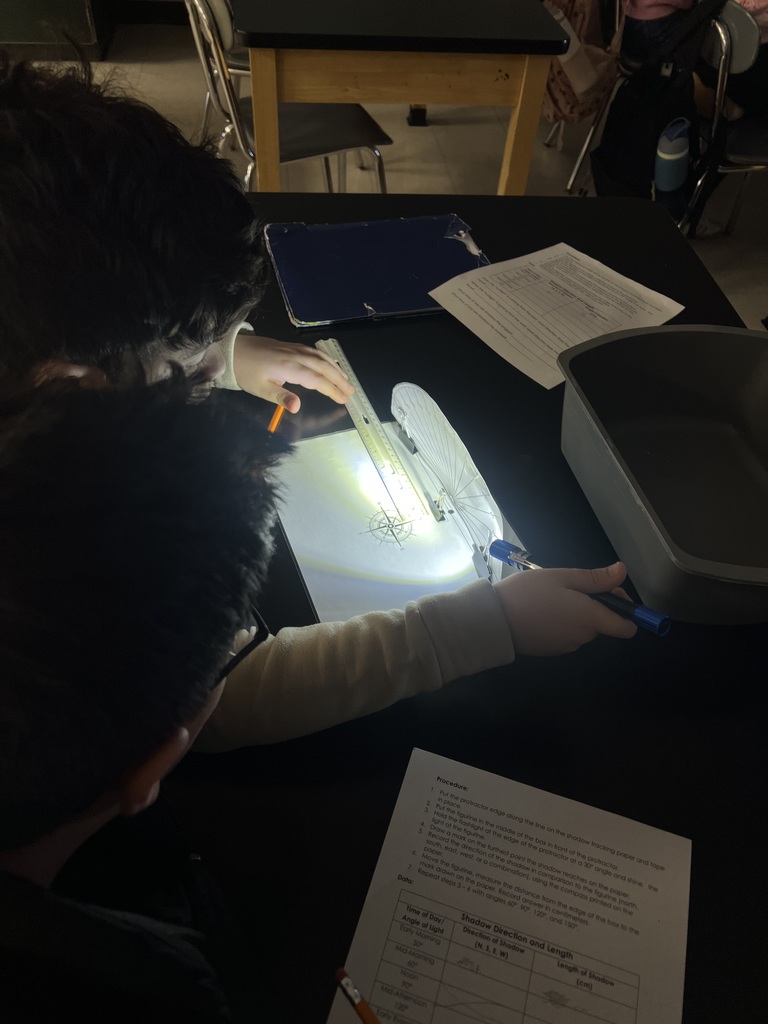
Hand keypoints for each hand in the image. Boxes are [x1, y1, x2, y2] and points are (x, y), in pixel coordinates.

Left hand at [233, 333, 354, 411]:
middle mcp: (295, 355)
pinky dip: (326, 359)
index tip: (343, 400)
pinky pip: (314, 351)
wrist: (233, 349)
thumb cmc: (246, 372)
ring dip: (335, 368)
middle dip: (339, 380)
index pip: (317, 379)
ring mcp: (293, 349)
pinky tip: (329, 364)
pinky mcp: (290, 346)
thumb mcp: (260, 389)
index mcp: (289, 367)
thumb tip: (297, 407)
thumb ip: (281, 397)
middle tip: (351, 392)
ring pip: (320, 357)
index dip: (331, 390)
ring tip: (346, 380)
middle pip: (323, 367)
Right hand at [493, 562, 637, 655]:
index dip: (626, 610)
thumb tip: (622, 572)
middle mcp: (583, 637)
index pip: (626, 628)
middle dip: (595, 606)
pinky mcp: (552, 651)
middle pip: (603, 624)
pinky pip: (567, 636)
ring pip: (584, 629)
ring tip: (553, 597)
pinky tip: (543, 611)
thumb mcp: (562, 577)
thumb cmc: (528, 593)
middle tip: (572, 586)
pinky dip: (562, 624)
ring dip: (577, 615)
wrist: (494, 620)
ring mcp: (567, 646)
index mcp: (590, 618)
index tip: (611, 594)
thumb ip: (595, 578)